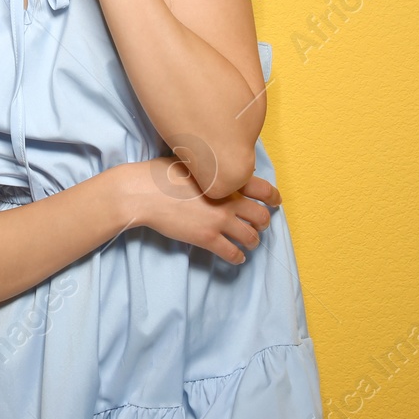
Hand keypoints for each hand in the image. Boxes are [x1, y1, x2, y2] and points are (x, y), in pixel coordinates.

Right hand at [110, 158, 280, 264]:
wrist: (143, 192)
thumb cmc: (161, 173)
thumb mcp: (192, 161)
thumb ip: (212, 168)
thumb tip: (220, 170)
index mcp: (226, 179)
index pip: (263, 188)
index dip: (273, 197)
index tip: (275, 201)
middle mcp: (228, 200)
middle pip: (261, 216)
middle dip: (263, 222)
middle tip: (260, 224)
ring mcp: (218, 220)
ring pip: (251, 237)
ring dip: (253, 241)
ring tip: (249, 242)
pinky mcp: (207, 238)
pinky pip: (232, 253)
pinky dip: (238, 257)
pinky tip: (237, 257)